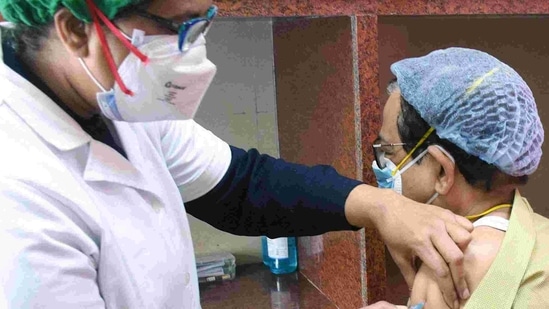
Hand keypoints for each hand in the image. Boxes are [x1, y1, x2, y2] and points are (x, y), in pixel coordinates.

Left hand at [345, 185, 472, 308]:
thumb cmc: (392, 232)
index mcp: (420, 242)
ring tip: (457, 260)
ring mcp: (441, 219)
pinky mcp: (445, 212)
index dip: (448, 289)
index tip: (453, 300)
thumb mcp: (398, 256)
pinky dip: (466, 234)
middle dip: (461, 278)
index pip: (440, 270)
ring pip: (465, 238)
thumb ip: (409, 275)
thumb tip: (415, 293)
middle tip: (463, 291)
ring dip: (464, 251)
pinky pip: (465, 224)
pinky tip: (459, 242)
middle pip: (456, 257)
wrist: (388, 207)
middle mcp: (433, 230)